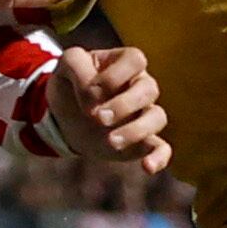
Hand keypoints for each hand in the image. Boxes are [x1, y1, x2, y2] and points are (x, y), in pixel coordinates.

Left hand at [49, 43, 168, 174]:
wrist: (64, 117)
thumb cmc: (70, 85)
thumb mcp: (65, 66)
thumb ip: (77, 67)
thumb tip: (94, 97)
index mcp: (125, 64)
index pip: (135, 60)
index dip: (114, 75)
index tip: (89, 91)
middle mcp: (140, 86)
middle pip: (149, 89)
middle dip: (123, 105)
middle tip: (97, 118)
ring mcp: (144, 114)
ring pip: (157, 117)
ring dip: (135, 130)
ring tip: (111, 142)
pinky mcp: (142, 141)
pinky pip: (162, 148)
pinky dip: (159, 157)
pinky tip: (147, 167)